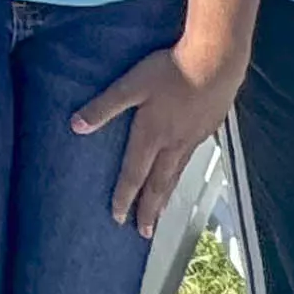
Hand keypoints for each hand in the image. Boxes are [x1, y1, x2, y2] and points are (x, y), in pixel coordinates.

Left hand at [70, 27, 248, 228]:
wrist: (217, 61)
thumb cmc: (172, 71)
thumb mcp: (131, 85)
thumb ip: (104, 106)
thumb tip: (76, 126)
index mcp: (152, 135)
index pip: (134, 174)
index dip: (124, 197)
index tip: (118, 218)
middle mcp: (173, 143)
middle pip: (159, 184)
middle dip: (149, 210)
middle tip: (144, 233)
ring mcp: (194, 138)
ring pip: (177, 175)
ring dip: (166, 197)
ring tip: (162, 212)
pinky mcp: (209, 128)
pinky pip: (191, 160)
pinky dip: (182, 174)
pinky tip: (181, 171)